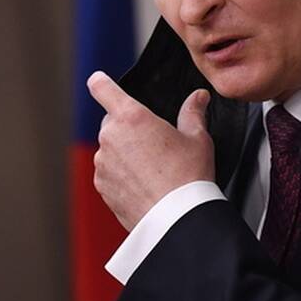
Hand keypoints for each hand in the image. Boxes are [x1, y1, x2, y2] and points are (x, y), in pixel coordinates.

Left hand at [86, 71, 214, 230]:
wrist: (178, 218)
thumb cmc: (189, 177)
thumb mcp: (197, 138)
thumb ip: (193, 113)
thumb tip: (199, 97)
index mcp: (131, 117)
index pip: (102, 87)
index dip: (101, 83)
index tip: (101, 82)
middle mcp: (111, 137)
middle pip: (111, 122)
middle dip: (127, 128)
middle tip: (154, 143)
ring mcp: (103, 162)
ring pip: (109, 149)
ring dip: (123, 153)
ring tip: (152, 168)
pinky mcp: (101, 185)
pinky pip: (108, 172)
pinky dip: (120, 174)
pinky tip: (144, 183)